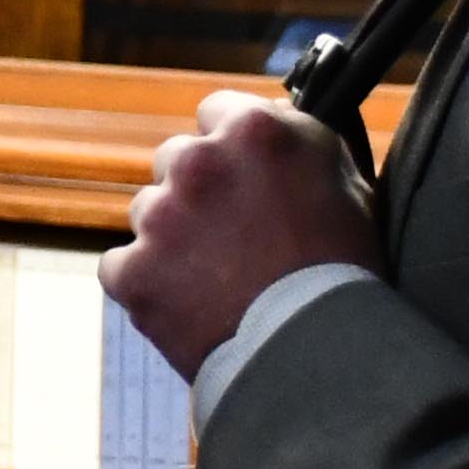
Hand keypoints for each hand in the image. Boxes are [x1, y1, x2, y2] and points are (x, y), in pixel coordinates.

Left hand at [101, 91, 382, 383]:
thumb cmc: (345, 272)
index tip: (242, 175)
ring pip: (149, 213)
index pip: (216, 111)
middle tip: (234, 236)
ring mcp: (159, 217)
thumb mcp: (347, 182)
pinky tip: (188, 305)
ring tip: (219, 280)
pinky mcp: (133, 271)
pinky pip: (122, 267)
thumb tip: (273, 119)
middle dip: (199, 190)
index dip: (231, 146)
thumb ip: (298, 141)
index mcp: (254, 131)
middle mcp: (198, 162)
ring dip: (173, 237)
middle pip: (177, 160)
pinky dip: (146, 284)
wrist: (318, 357)